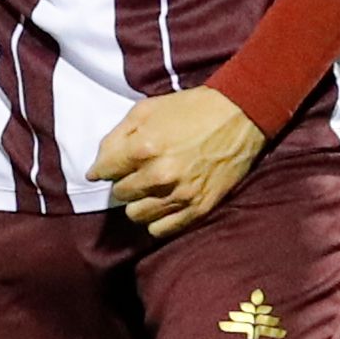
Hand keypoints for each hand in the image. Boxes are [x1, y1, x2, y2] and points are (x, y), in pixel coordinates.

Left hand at [88, 86, 266, 237]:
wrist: (239, 116)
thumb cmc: (191, 109)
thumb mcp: (147, 109)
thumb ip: (117, 136)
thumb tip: (99, 164)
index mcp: (144, 148)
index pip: (104, 171)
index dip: (102, 169)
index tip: (105, 169)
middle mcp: (159, 176)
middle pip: (120, 194)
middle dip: (122, 182)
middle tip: (134, 173)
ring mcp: (180, 194)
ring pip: (137, 215)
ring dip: (138, 202)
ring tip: (147, 190)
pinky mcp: (198, 207)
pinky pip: (162, 229)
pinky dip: (156, 219)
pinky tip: (161, 205)